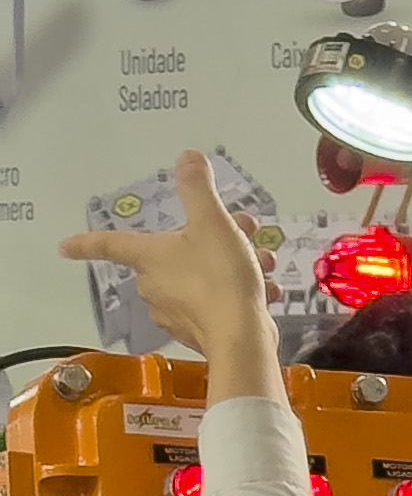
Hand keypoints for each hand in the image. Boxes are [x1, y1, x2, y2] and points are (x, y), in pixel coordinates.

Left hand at [61, 149, 277, 398]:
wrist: (242, 338)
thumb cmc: (221, 277)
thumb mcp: (214, 223)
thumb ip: (198, 188)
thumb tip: (187, 157)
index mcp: (148, 257)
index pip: (109, 244)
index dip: (86, 242)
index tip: (64, 247)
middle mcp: (153, 286)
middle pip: (173, 254)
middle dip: (208, 240)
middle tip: (243, 234)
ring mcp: (174, 312)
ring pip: (198, 278)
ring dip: (229, 266)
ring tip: (262, 263)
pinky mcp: (197, 332)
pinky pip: (212, 304)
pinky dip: (234, 293)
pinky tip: (263, 290)